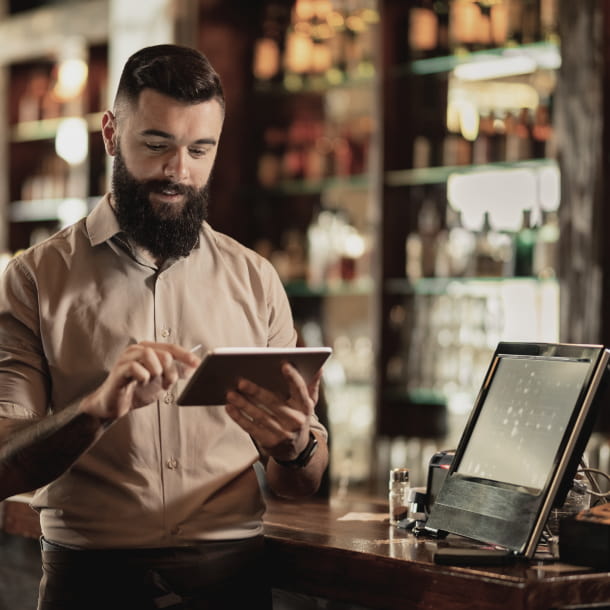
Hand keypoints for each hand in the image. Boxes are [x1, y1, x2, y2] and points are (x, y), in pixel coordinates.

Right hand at [80, 342, 200, 422]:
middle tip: (166, 384)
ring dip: (156, 373)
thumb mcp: (162, 381)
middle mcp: (138, 349)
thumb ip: (176, 373)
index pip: (172, 348)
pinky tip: (140, 383)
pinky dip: (143, 378)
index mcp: (149, 349)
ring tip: (152, 382)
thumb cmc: (137, 390)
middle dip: (170, 372)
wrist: (116, 405)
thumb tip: (194, 367)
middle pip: (164, 354)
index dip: (186, 356)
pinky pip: (136, 368)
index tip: (198, 364)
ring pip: (150, 356)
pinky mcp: (119, 368)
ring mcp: (127, 357)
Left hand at [225, 363, 321, 461]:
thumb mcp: (308, 403)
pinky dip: (239, 418)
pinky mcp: (270, 443)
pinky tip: (230, 408)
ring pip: (260, 416)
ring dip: (243, 404)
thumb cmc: (299, 417)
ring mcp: (283, 433)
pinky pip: (252, 428)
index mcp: (305, 407)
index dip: (293, 377)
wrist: (297, 450)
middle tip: (241, 381)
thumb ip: (311, 385)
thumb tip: (319, 368)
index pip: (300, 389)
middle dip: (256, 391)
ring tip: (230, 393)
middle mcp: (296, 420)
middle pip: (274, 403)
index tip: (283, 364)